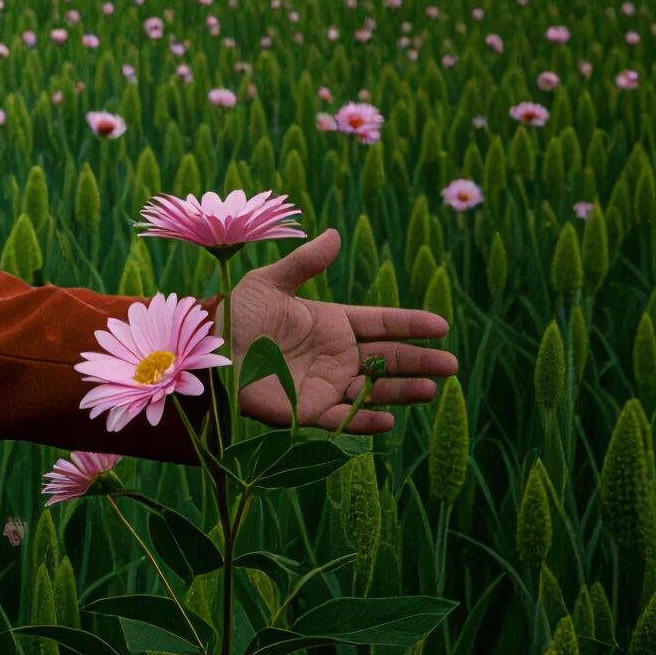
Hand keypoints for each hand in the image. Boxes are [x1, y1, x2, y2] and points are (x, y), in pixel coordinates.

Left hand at [220, 228, 455, 433]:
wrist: (205, 350)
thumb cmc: (233, 314)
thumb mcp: (269, 283)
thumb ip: (304, 264)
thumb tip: (334, 234)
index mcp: (330, 323)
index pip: (380, 323)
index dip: (410, 325)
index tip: (441, 325)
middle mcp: (335, 356)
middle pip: (387, 359)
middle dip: (419, 361)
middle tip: (451, 364)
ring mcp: (324, 384)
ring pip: (374, 389)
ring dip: (402, 391)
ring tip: (431, 388)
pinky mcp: (307, 411)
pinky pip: (343, 417)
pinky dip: (365, 420)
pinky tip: (389, 418)